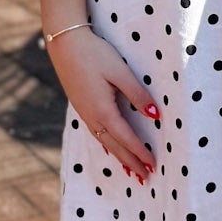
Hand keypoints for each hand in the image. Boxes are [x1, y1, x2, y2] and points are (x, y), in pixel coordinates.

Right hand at [48, 28, 157, 182]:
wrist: (64, 43)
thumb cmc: (94, 54)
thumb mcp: (120, 72)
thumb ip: (138, 94)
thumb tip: (156, 116)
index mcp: (103, 110)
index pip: (126, 138)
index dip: (140, 153)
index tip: (153, 165)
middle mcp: (92, 116)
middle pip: (114, 146)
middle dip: (131, 162)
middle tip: (145, 178)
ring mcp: (84, 113)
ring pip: (104, 141)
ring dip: (119, 157)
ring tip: (130, 171)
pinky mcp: (81, 106)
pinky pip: (96, 133)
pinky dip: (107, 145)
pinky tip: (110, 148)